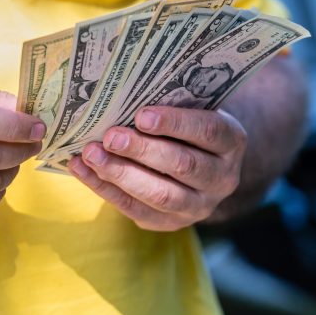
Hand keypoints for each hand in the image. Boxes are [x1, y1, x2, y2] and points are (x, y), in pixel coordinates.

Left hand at [68, 106, 247, 231]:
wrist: (199, 163)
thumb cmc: (187, 124)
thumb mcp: (193, 108)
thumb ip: (173, 102)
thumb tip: (124, 91)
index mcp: (232, 141)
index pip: (207, 131)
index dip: (174, 124)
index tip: (140, 115)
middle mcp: (223, 178)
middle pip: (183, 166)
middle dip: (143, 151)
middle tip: (109, 136)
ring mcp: (199, 206)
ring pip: (161, 195)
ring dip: (121, 174)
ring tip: (91, 155)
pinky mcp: (171, 223)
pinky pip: (137, 211)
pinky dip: (106, 190)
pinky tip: (83, 170)